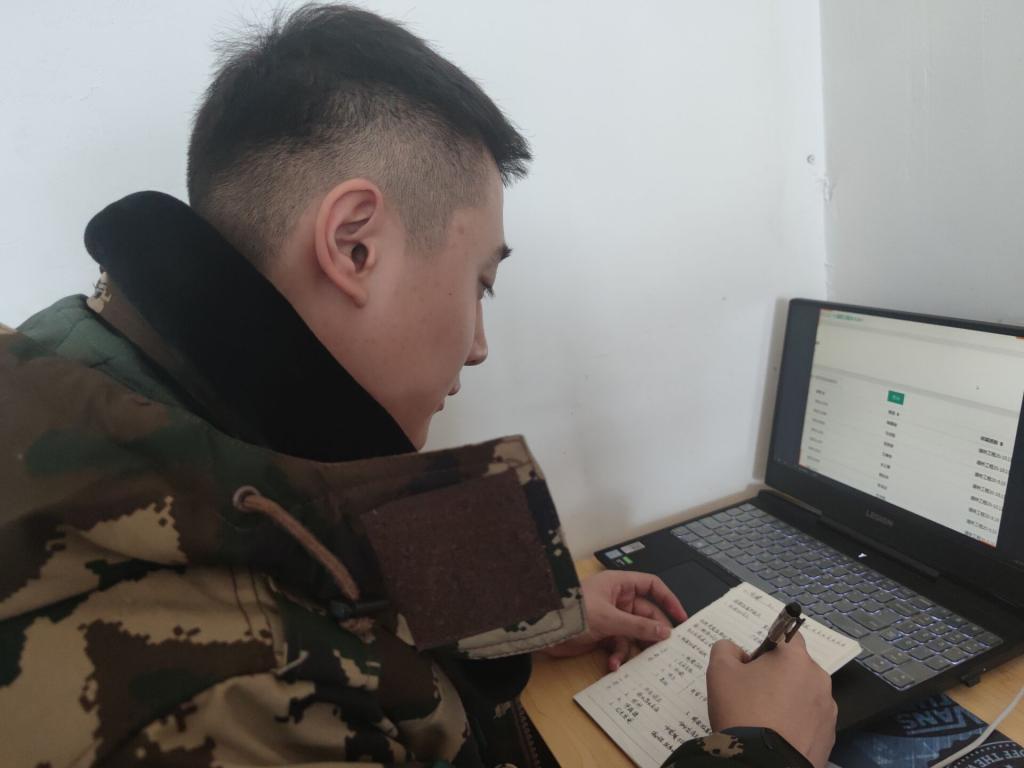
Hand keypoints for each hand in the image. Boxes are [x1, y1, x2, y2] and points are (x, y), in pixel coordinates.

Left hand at [544, 570, 686, 670]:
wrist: (545, 628)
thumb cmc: (576, 612)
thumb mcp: (610, 619)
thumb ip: (639, 627)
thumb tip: (665, 632)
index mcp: (619, 584)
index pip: (652, 586)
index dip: (668, 600)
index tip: (681, 618)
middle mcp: (617, 598)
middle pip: (645, 614)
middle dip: (652, 631)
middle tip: (662, 648)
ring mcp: (610, 616)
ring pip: (633, 632)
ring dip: (633, 647)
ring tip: (634, 660)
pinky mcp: (601, 633)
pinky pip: (618, 644)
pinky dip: (618, 655)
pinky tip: (613, 664)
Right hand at [706, 633, 836, 767]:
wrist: (761, 764)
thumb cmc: (741, 710)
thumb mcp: (719, 671)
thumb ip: (726, 649)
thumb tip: (739, 653)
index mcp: (795, 659)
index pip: (788, 635)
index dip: (768, 647)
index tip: (752, 665)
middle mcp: (819, 679)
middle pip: (796, 668)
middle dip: (777, 676)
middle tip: (753, 695)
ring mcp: (827, 710)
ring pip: (804, 694)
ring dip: (789, 699)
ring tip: (766, 720)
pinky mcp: (829, 736)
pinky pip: (810, 720)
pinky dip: (797, 723)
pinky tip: (778, 735)